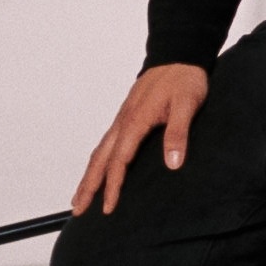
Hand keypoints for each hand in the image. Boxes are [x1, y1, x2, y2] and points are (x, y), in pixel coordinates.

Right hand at [71, 62, 209, 216]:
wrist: (179, 56)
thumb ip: (178, 133)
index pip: (119, 161)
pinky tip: (98, 169)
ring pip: (99, 152)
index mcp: (135, 121)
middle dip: (88, 186)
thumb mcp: (187, 105)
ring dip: (88, 175)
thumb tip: (173, 163)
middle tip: (78, 209)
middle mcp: (124, 121)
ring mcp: (123, 119)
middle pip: (99, 160)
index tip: (108, 208)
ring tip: (80, 196)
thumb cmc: (184, 79)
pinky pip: (106, 143)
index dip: (113, 186)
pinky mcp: (127, 116)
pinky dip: (98, 160)